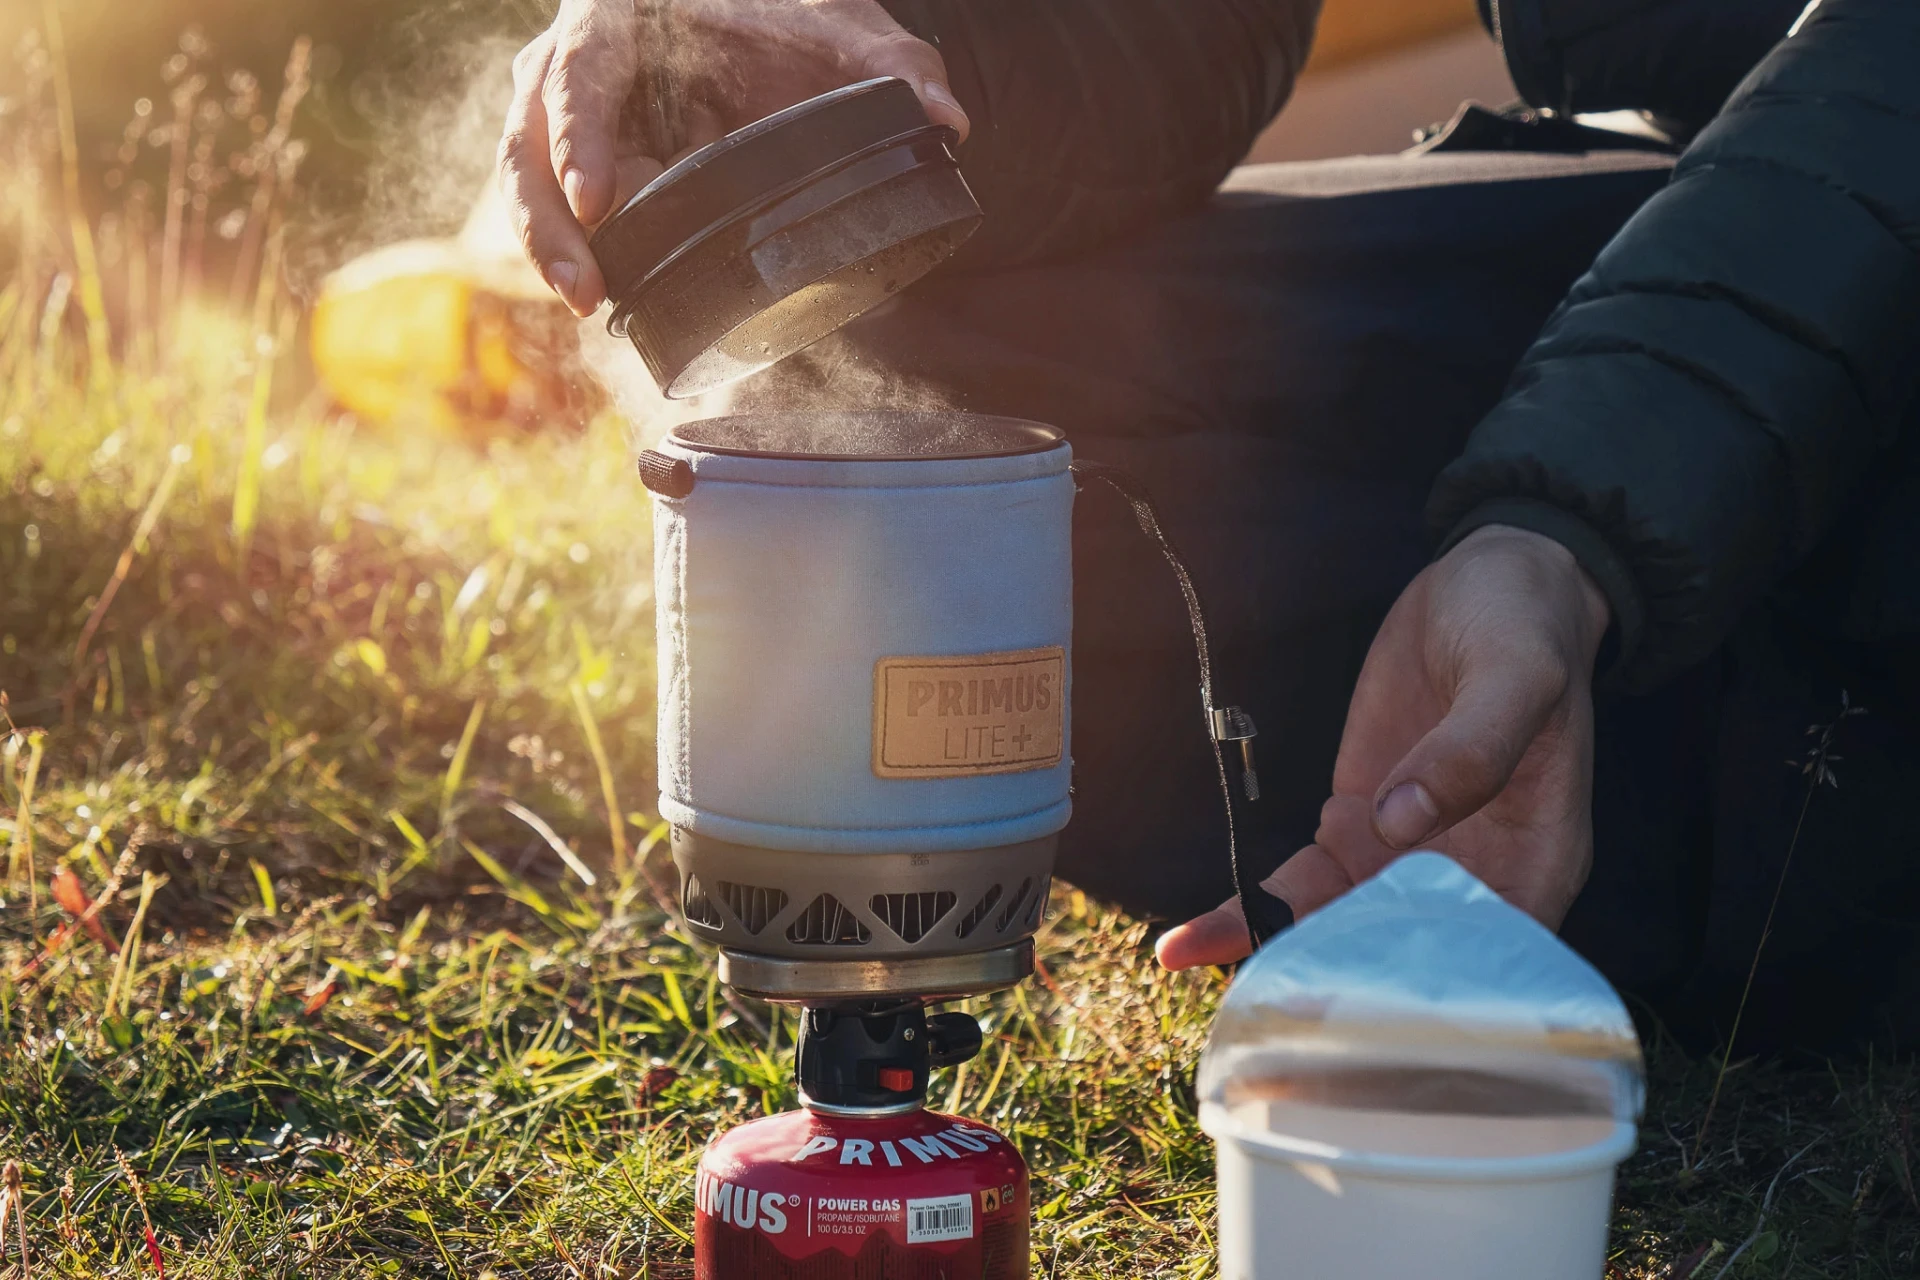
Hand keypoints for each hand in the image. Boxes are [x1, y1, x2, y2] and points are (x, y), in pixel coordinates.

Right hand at [498, 0, 970, 316]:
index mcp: (619, 18)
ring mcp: (569, 125)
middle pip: (529, 143)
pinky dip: (582, 258)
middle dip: (549, 221)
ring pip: (533, 188)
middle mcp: (575, 68)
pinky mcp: (587, 175)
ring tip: (592, 304)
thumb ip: (894, 65)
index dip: (577, 134)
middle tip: (583, 288)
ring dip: (554, 251)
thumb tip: (946, 120)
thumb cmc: (785, 26)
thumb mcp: (844, 33)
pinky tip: (608, 303)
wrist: (764, 39)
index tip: (597, 197)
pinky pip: (567, 219)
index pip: (578, 72)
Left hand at [1156, 524, 1611, 968]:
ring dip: (1280, 955)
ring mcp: (1408, 854)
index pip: (1490, 958)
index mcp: (1536, 862)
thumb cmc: (1526, 628)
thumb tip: (1402, 819)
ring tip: (1206, 976)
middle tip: (1272, 1015)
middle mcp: (1474, 877)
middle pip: (1407, 960)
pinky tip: (1194, 939)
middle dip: (1340, 992)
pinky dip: (1255, 909)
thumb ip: (1471, 746)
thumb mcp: (1516, 674)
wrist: (1490, 581)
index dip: (1432, 992)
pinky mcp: (1358, 824)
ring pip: (1342, 928)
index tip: (1366, 1012)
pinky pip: (1304, 883)